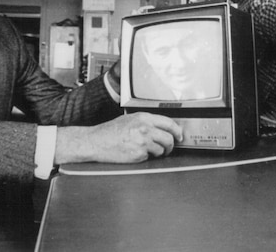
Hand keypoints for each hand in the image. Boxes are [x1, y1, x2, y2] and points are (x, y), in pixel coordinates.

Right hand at [55, 113, 183, 164]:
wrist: (96, 141)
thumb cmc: (110, 131)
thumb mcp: (130, 119)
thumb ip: (146, 122)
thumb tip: (162, 129)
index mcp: (144, 117)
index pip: (169, 123)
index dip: (177, 131)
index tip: (180, 136)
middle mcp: (145, 128)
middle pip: (169, 138)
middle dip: (170, 145)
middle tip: (167, 148)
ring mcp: (142, 141)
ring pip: (161, 149)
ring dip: (159, 153)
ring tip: (149, 151)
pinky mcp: (138, 154)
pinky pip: (149, 157)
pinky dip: (146, 157)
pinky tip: (136, 153)